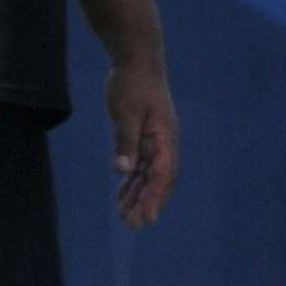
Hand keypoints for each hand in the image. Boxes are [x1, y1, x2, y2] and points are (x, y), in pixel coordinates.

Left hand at [106, 58, 177, 228]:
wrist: (137, 60)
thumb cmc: (133, 84)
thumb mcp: (127, 113)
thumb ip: (126, 142)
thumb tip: (122, 171)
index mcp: (164, 137)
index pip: (162, 174)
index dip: (155, 198)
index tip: (146, 219)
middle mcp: (163, 143)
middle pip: (159, 180)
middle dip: (148, 203)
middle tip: (133, 225)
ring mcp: (155, 141)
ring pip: (148, 176)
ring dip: (138, 196)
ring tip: (124, 218)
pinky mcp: (144, 138)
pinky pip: (140, 166)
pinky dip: (132, 183)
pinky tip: (121, 197)